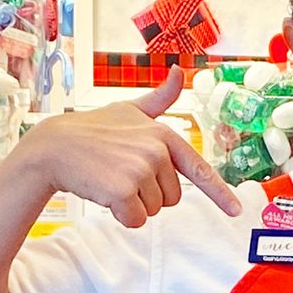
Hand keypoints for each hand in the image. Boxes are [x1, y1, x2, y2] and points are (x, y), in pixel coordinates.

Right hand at [19, 66, 241, 226]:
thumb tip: (179, 72)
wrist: (54, 147)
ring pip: (154, 210)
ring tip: (111, 180)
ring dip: (133, 204)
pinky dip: (121, 215)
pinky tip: (104, 194)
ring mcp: (141, 170)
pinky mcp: (124, 190)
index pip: (199, 169)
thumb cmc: (93, 130)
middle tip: (122, 175)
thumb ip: (160, 98)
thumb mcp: (129, 109)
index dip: (220, 194)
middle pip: (172, 198)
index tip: (237, 211)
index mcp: (165, 135)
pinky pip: (136, 220)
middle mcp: (157, 151)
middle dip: (150, 194)